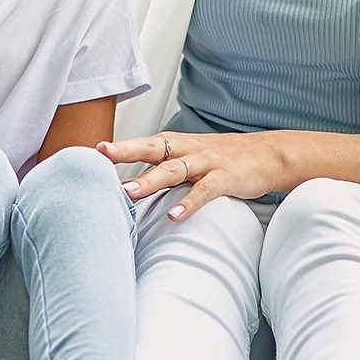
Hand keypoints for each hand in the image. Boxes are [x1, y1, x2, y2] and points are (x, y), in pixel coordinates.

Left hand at [100, 131, 286, 221]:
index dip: (119, 146)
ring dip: (150, 181)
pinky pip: (205, 191)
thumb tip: (129, 189)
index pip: (144, 143)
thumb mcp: (191, 159)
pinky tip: (174, 216)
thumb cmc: (223, 159)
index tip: (92, 150)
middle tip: (100, 155)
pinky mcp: (225, 177)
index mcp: (177, 144)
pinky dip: (189, 203)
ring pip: (174, 169)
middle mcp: (188, 149)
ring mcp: (207, 162)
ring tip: (128, 193)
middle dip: (126, 151)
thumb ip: (163, 169)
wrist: (268, 153)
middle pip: (153, 147)